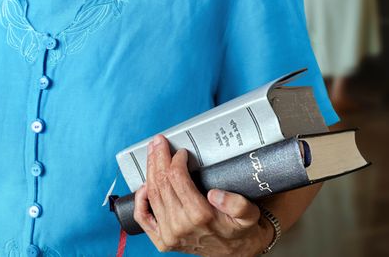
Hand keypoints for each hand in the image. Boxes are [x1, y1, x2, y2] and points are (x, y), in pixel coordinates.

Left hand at [133, 135, 268, 255]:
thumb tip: (216, 194)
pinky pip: (143, 217)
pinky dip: (140, 199)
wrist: (235, 254)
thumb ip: (237, 204)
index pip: (177, 178)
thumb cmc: (239, 231)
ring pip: (151, 194)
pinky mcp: (162, 240)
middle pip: (161, 183)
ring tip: (151, 154)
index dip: (176, 160)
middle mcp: (180, 225)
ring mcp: (168, 234)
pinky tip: (143, 185)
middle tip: (158, 142)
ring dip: (150, 171)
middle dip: (158, 158)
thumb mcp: (249, 215)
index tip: (181, 152)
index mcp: (200, 216)